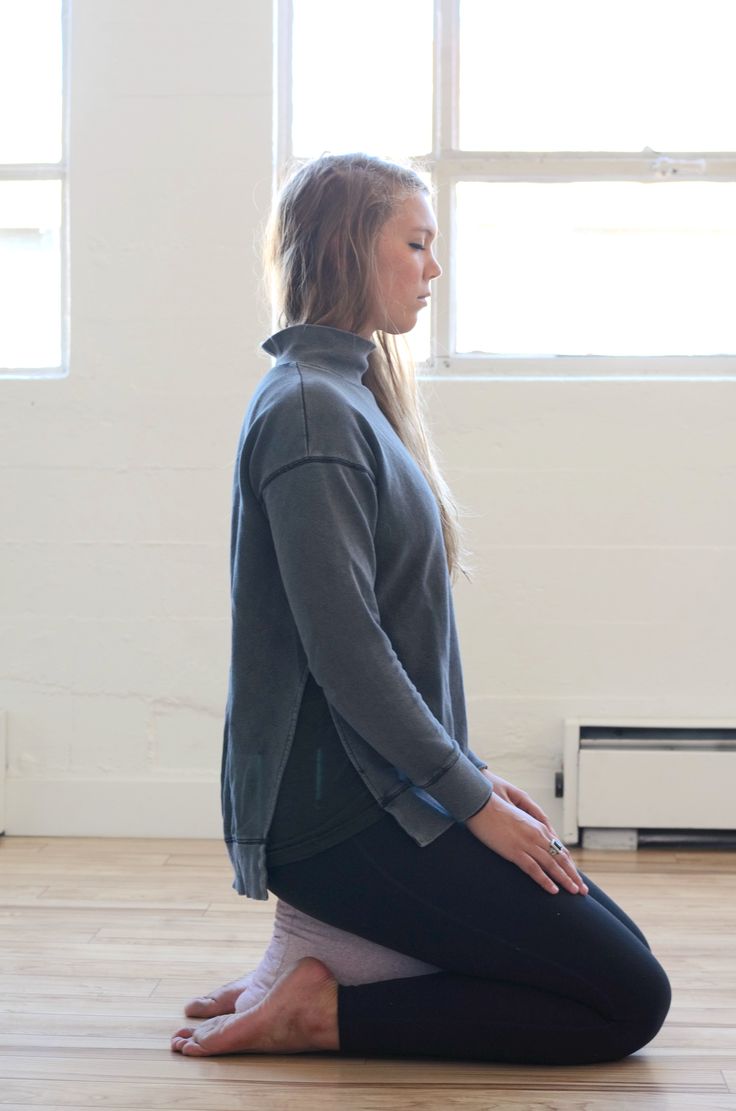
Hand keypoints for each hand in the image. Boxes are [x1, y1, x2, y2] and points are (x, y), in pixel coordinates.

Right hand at [468, 772, 588, 895]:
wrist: (481, 803)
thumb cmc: (496, 810)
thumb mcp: (518, 819)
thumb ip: (529, 829)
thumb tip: (534, 841)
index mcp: (539, 827)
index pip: (559, 849)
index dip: (569, 864)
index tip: (576, 875)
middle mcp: (537, 835)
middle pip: (560, 858)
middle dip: (573, 875)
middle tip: (582, 890)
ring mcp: (527, 843)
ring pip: (552, 865)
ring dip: (565, 880)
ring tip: (574, 891)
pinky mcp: (515, 851)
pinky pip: (534, 869)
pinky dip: (545, 880)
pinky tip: (553, 890)